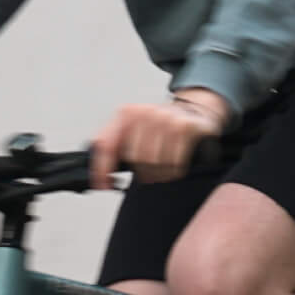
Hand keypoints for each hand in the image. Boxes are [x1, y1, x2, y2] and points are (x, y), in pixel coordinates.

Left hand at [90, 90, 229, 186]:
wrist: (194, 109)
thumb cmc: (161, 125)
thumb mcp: (135, 128)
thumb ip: (115, 145)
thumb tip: (100, 175)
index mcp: (127, 113)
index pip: (105, 144)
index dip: (101, 168)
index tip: (103, 185)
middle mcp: (145, 112)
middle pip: (134, 159)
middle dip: (142, 173)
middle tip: (148, 173)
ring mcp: (166, 119)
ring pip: (154, 163)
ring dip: (160, 173)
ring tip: (163, 168)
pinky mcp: (185, 127)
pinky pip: (175, 162)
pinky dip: (175, 170)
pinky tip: (176, 164)